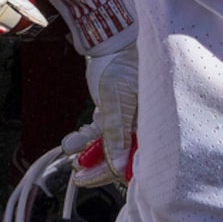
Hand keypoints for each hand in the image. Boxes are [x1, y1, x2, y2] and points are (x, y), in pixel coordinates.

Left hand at [70, 35, 137, 188]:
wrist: (112, 42)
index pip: (132, 159)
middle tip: (78, 174)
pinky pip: (99, 132)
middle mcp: (141, 126)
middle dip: (97, 165)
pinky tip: (72, 142)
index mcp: (150, 126)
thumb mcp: (119, 102)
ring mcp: (126, 120)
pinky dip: (85, 138)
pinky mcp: (113, 113)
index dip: (110, 172)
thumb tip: (117, 166)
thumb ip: (116, 134)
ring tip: (72, 155)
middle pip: (119, 156)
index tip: (88, 178)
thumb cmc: (124, 66)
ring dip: (88, 152)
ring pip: (107, 145)